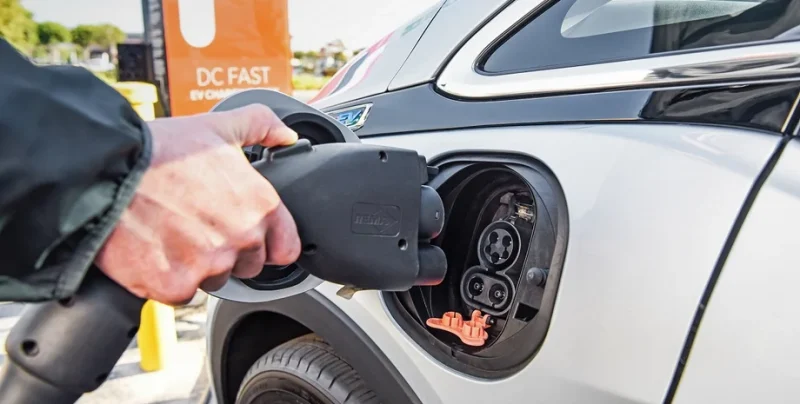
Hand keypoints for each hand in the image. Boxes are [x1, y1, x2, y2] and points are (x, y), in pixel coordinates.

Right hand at [94, 105, 301, 304]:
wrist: (102, 170)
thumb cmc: (158, 149)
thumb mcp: (217, 126)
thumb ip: (261, 126)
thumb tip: (286, 135)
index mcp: (260, 205)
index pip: (285, 248)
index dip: (267, 243)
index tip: (247, 236)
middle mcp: (241, 238)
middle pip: (247, 266)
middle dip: (227, 251)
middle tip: (195, 225)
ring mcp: (209, 265)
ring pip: (213, 280)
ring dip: (196, 265)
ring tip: (170, 233)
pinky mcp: (175, 286)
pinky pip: (180, 293)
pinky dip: (167, 278)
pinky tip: (153, 250)